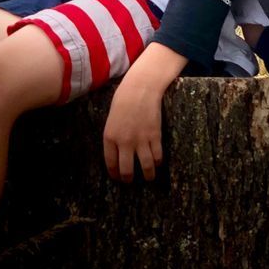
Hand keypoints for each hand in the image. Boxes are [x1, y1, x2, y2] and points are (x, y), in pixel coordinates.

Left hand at [101, 43, 183, 181]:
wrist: (141, 88)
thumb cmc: (124, 99)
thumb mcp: (112, 119)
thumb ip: (114, 136)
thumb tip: (118, 151)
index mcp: (110, 137)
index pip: (110, 163)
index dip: (114, 174)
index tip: (117, 177)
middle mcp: (124, 142)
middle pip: (126, 170)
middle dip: (128, 179)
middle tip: (131, 180)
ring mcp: (140, 140)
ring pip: (145, 167)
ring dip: (148, 176)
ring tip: (148, 177)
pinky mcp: (155, 136)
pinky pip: (157, 156)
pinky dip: (158, 162)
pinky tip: (157, 162)